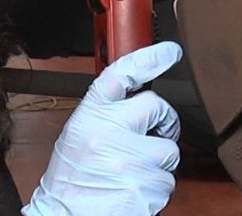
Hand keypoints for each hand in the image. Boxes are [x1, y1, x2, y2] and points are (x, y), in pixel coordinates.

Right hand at [22, 42, 183, 215]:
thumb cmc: (71, 180)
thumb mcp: (79, 136)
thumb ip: (106, 115)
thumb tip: (136, 99)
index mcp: (91, 116)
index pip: (122, 74)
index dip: (150, 58)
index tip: (170, 52)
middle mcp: (110, 132)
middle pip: (158, 106)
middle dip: (161, 121)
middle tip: (148, 138)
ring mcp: (131, 159)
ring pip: (168, 149)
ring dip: (158, 162)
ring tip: (131, 173)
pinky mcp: (147, 185)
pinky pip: (168, 180)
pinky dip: (156, 187)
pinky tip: (133, 190)